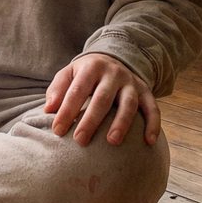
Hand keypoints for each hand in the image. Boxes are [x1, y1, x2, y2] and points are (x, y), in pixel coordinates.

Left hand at [44, 53, 159, 146]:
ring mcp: (131, 82)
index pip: (77, 90)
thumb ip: (57, 89)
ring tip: (112, 142)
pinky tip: (149, 141)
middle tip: (80, 141)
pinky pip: (153, 108)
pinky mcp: (146, 91)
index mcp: (91, 67)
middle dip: (91, 120)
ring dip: (121, 123)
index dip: (67, 111)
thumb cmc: (85, 74)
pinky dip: (153, 124)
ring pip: (128, 103)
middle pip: (102, 98)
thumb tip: (48, 109)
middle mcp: (113, 73)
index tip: (57, 131)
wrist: (112, 60)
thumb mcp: (68, 74)